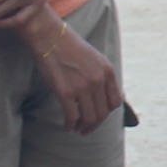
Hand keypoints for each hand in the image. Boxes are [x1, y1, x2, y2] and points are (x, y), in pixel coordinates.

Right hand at [25, 10, 123, 133]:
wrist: (50, 38)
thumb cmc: (69, 47)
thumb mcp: (94, 59)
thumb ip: (101, 76)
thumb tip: (101, 97)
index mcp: (107, 72)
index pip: (115, 102)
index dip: (107, 112)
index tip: (99, 116)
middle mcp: (98, 80)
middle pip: (103, 113)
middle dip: (95, 125)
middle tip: (87, 129)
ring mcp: (83, 87)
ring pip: (90, 118)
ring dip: (84, 128)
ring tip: (78, 129)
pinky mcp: (66, 92)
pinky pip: (73, 117)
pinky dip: (71, 125)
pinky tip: (68, 126)